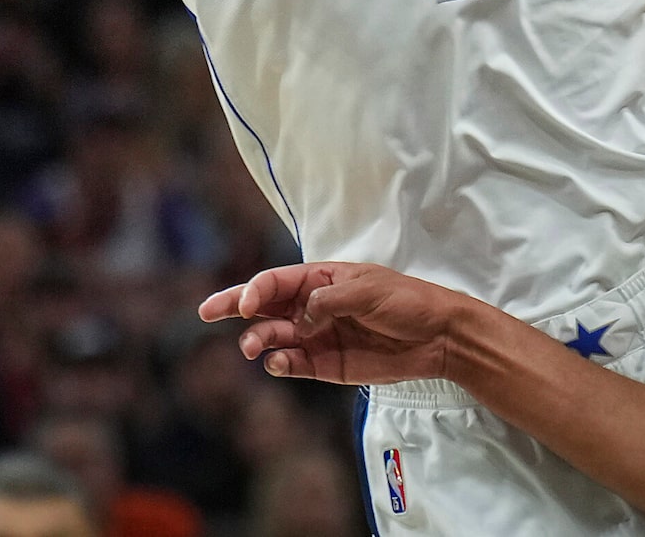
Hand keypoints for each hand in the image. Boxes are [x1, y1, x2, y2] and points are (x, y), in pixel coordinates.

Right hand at [200, 261, 475, 385]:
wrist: (438, 337)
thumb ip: (329, 302)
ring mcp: (317, 336)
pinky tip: (278, 363)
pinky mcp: (327, 365)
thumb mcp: (368, 289)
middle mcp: (312, 306)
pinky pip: (295, 364)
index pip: (277, 281)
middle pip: (264, 306)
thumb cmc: (405, 301)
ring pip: (275, 336)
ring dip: (259, 339)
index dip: (255, 289)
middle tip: (206, 312)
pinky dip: (282, 364)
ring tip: (253, 347)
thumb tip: (300, 320)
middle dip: (235, 306)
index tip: (245, 304)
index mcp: (320, 279)